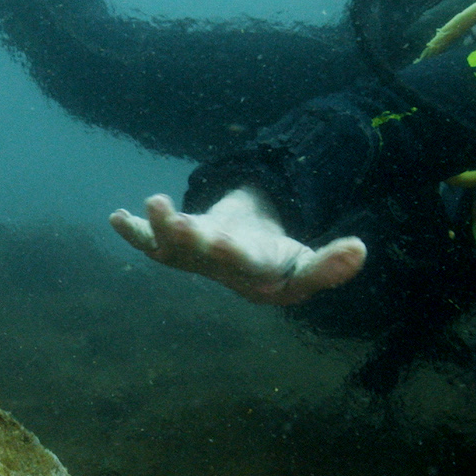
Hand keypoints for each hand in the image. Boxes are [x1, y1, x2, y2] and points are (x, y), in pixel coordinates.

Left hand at [109, 189, 365, 304]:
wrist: (249, 264)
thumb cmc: (280, 264)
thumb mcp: (309, 267)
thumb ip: (332, 266)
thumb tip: (360, 251)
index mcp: (253, 273)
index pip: (246, 265)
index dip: (235, 254)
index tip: (226, 242)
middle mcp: (218, 267)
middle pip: (203, 255)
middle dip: (192, 239)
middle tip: (180, 224)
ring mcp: (193, 257)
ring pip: (172, 245)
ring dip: (159, 226)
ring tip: (154, 202)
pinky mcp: (175, 244)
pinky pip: (149, 240)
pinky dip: (132, 231)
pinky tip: (115, 217)